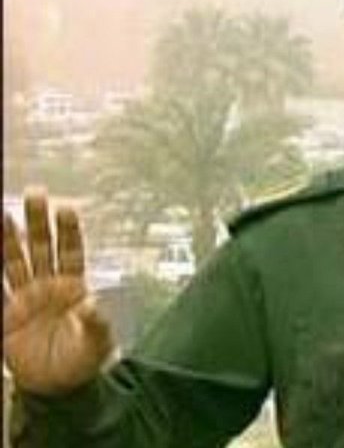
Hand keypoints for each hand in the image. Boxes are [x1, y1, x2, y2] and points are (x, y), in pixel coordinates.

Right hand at [3, 190, 113, 394]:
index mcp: (73, 288)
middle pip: (41, 247)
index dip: (68, 231)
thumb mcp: (97, 343)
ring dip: (9, 238)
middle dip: (37, 221)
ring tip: (3, 212)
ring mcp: (26, 299)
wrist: (59, 386)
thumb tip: (92, 303)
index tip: (66, 208)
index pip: (71, 252)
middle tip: (35, 193)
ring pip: (15, 261)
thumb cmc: (84, 360)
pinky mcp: (7, 317)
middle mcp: (48, 286)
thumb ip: (96, 323)